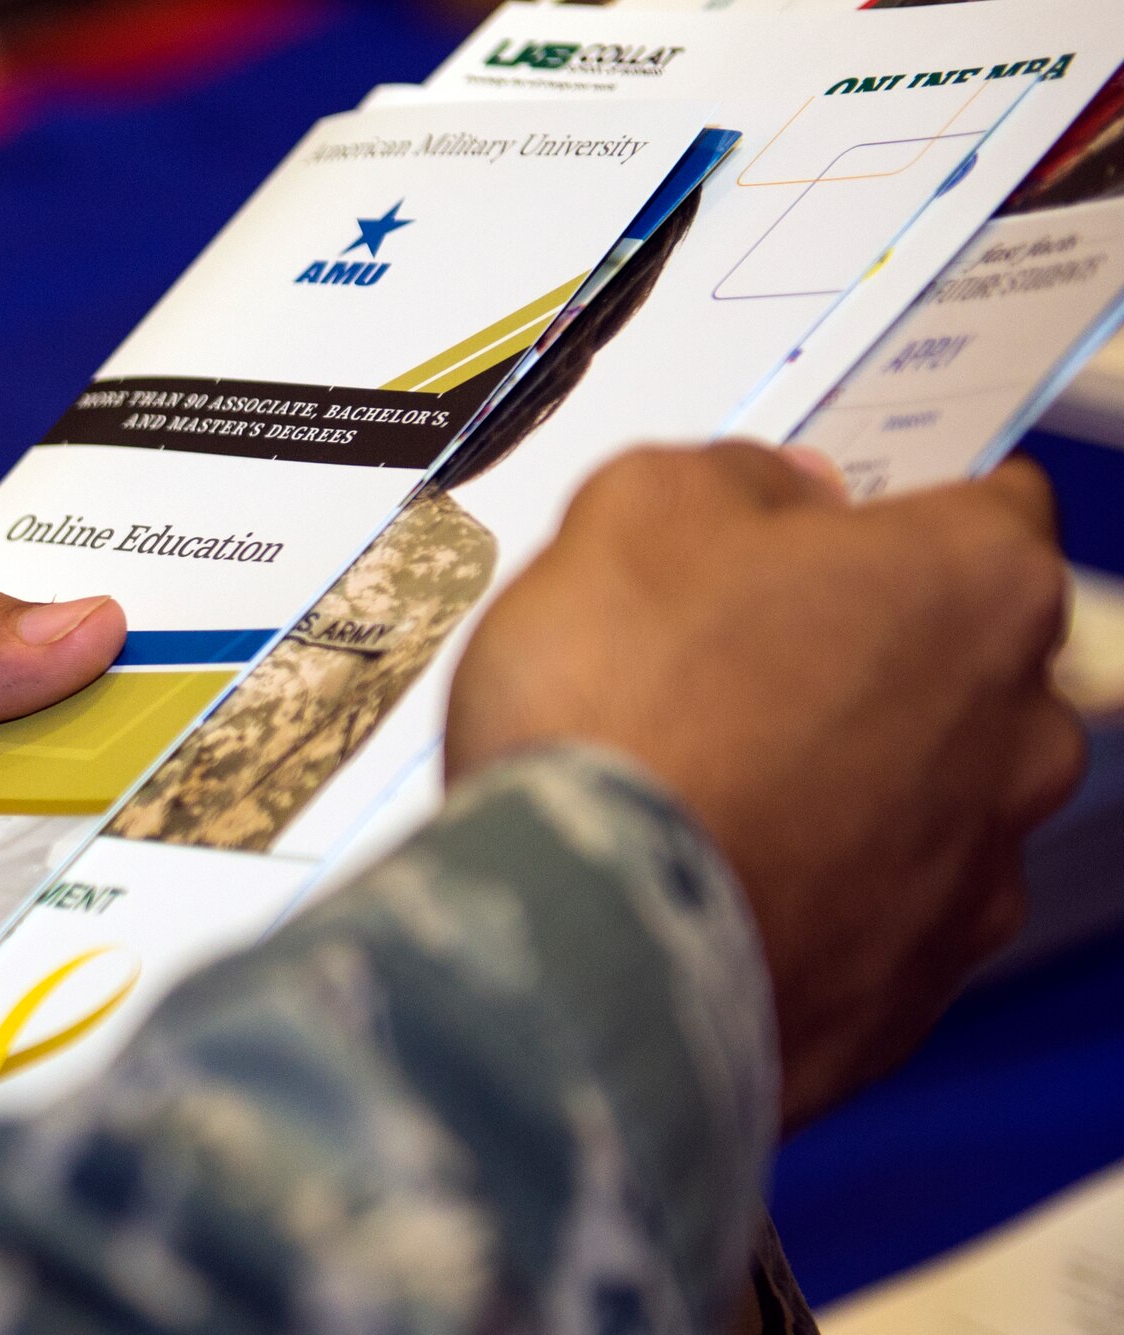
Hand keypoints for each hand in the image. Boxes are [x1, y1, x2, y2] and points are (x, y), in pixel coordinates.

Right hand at [444, 444, 1085, 1130]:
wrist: (584, 945)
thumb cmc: (623, 720)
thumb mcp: (638, 508)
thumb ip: (734, 475)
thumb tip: (775, 493)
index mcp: (976, 586)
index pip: (991, 504)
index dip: (888, 512)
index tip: (816, 534)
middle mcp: (1016, 737)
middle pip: (962, 662)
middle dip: (868, 654)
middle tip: (731, 665)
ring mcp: (976, 879)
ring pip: (924, 798)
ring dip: (842, 783)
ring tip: (705, 790)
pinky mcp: (912, 995)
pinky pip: (873, 917)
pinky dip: (809, 895)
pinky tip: (709, 880)